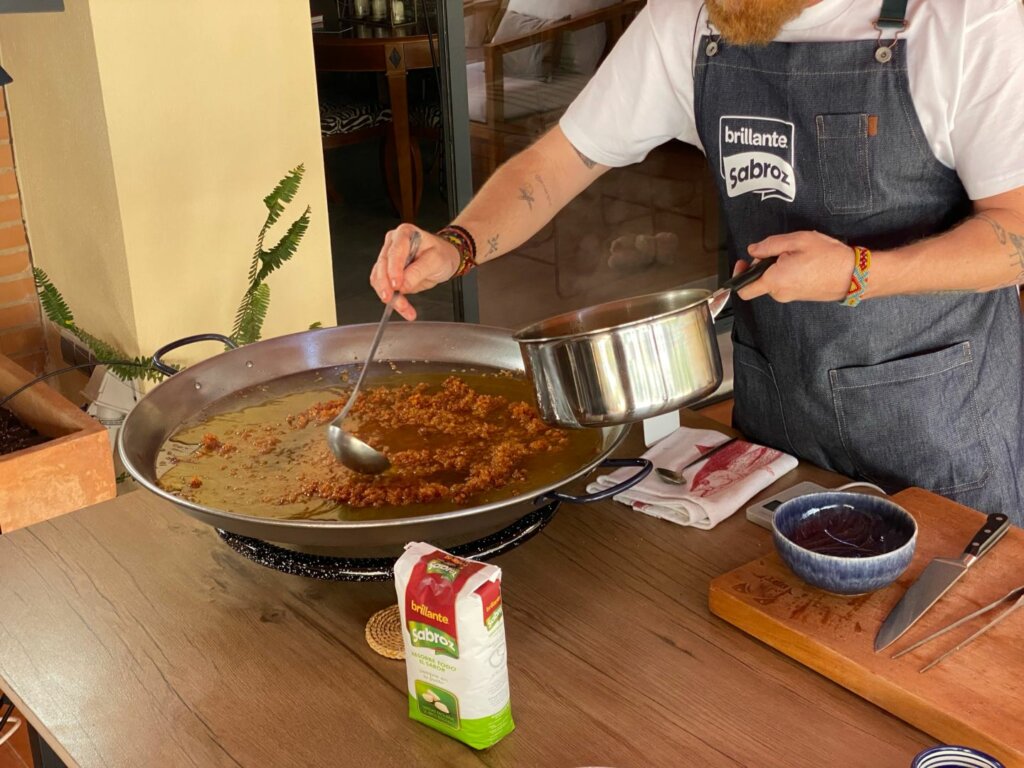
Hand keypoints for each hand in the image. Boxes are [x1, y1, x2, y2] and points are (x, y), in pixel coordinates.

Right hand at [369, 223, 460, 320]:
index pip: (394, 253)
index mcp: (404, 233)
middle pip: (382, 267)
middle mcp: (392, 244)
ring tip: (405, 308)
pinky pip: (384, 288)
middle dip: (387, 287)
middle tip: (395, 300)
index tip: (396, 285)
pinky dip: (392, 300)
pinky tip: (403, 308)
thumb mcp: (436, 260)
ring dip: (390, 297)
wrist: (445, 259)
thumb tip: (403, 285)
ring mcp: (388, 259)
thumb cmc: (442, 253)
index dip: (393, 270)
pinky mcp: (388, 273)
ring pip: (379, 280)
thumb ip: (419, 271)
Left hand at [736, 230, 854, 302]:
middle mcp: (780, 293)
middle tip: (783, 250)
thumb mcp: (797, 240)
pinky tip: (803, 262)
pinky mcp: (799, 296)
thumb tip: (753, 250)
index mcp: (775, 281)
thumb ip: (769, 245)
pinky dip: (788, 272)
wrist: (854, 274)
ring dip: (778, 267)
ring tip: (798, 255)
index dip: (739, 275)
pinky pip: (785, 283)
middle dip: (764, 264)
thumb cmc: (828, 257)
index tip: (743, 262)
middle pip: (759, 280)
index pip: (744, 290)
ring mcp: (790, 297)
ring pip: (772, 280)